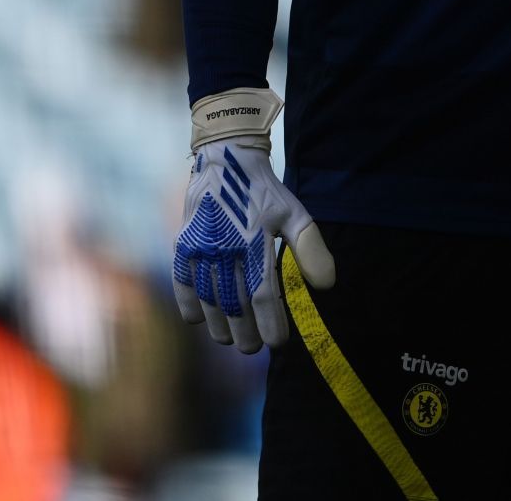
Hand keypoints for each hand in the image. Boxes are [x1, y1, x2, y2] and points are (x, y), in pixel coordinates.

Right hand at [171, 88, 334, 352]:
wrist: (225, 162)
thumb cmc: (264, 193)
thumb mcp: (294, 214)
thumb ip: (311, 249)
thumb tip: (327, 285)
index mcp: (255, 242)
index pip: (264, 294)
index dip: (271, 322)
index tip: (278, 342)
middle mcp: (225, 249)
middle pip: (234, 304)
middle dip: (244, 331)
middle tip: (253, 348)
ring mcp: (200, 249)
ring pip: (208, 299)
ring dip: (218, 325)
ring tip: (229, 341)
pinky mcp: (183, 245)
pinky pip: (183, 284)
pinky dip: (189, 305)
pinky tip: (198, 320)